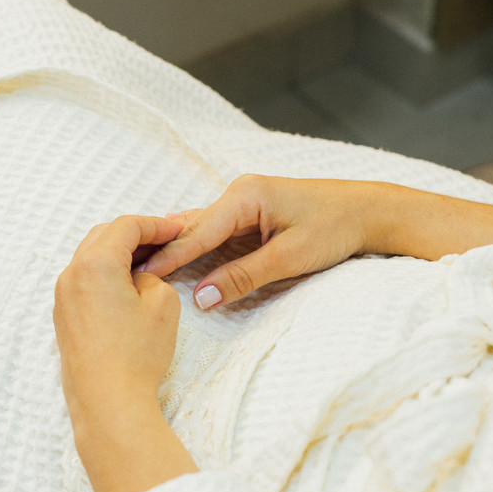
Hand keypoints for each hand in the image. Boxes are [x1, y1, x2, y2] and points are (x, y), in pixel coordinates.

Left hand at [54, 214, 197, 491]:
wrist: (108, 402)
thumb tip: (140, 277)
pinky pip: (83, 281)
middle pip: (103, 237)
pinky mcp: (63, 318)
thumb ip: (153, 277)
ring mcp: (62, 297)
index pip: (126, 227)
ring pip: (90, 258)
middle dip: (134, 235)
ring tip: (148, 263)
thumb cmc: (136, 355)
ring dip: (117, 254)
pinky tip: (127, 286)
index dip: (155, 225)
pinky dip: (104, 274)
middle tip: (164, 241)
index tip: (176, 230)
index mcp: (95, 263)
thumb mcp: (162, 303)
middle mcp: (71, 275)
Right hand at [141, 175, 381, 308]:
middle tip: (123, 270)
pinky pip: (214, 231)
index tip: (140, 274)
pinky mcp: (251, 213)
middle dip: (160, 248)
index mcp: (245, 196)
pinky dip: (195, 245)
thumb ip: (243, 277)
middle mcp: (239, 193)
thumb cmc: (335, 228)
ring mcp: (244, 201)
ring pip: (200, 228)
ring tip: (137, 265)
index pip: (196, 232)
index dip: (168, 256)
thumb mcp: (289, 258)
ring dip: (174, 247)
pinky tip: (173, 257)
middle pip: (191, 227)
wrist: (369, 212)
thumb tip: (203, 298)